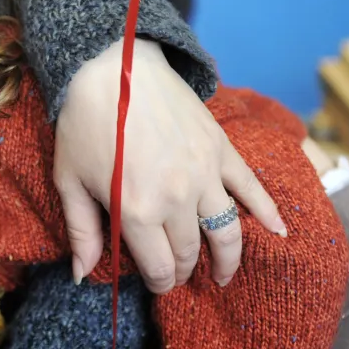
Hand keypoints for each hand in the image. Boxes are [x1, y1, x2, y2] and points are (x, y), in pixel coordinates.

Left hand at [53, 39, 286, 292]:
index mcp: (137, 212)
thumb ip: (81, 230)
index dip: (159, 282)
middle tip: (178, 273)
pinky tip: (279, 231)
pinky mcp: (221, 150)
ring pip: (226, 232)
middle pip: (191, 253)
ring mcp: (204, 174)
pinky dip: (269, 213)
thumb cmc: (84, 123)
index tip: (155, 282)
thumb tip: (82, 275)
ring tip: (223, 274)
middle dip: (184, 270)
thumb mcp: (69, 178)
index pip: (160, 268)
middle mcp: (176, 199)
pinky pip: (252, 188)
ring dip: (228, 259)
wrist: (112, 66)